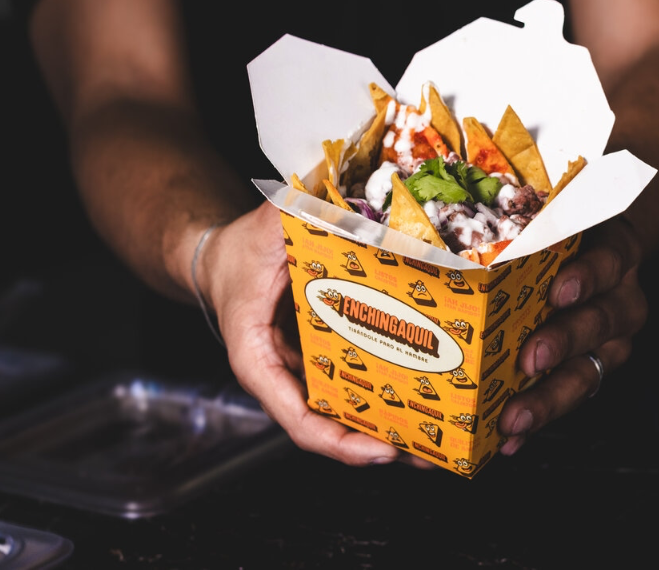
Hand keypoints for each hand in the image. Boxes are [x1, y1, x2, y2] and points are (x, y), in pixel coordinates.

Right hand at [203, 201, 432, 467]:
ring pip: (343, 411)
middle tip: (429, 453)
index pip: (297, 419)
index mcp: (258, 359)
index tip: (382, 450)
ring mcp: (303, 369)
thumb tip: (353, 204)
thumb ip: (300, 214)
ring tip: (437, 437)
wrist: (221, 256)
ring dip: (388, 424)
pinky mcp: (320, 357)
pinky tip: (423, 392)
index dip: (340, 443)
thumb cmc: (238, 252)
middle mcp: (282, 374)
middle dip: (380, 443)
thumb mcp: (266, 230)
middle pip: (329, 426)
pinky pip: (352, 382)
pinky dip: (383, 391)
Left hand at [496, 216, 646, 455]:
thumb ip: (529, 214)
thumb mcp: (558, 212)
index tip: (559, 290)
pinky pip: (567, 401)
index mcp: (612, 252)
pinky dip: (538, 421)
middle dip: (563, 343)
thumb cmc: (562, 230)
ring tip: (513, 419)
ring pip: (588, 373)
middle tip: (529, 359)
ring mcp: (610, 342)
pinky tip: (508, 439)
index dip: (586, 277)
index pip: (608, 260)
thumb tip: (438, 197)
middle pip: (600, 323)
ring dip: (548, 399)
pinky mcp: (592, 372)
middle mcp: (620, 299)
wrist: (602, 251)